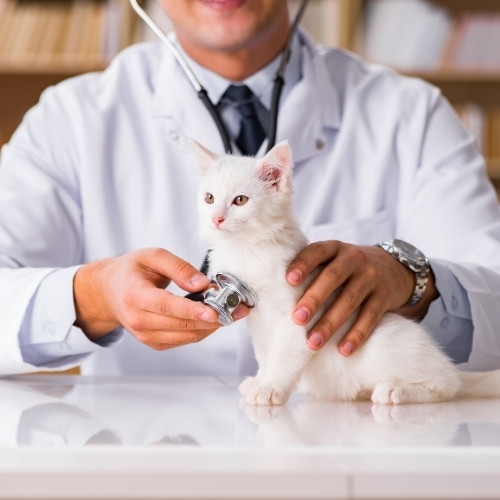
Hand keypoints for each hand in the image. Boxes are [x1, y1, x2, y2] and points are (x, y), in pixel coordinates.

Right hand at [73, 248, 248, 349]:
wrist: (108, 293)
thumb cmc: (131, 271)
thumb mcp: (152, 256)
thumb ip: (178, 267)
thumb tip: (203, 283)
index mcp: (135, 296)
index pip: (167, 307)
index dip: (192, 311)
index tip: (214, 312)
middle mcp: (139, 320)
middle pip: (182, 325)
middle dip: (214, 318)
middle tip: (238, 307)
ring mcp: (146, 336)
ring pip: (188, 336)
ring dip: (214, 326)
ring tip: (234, 311)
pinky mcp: (155, 343)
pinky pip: (185, 339)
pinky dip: (203, 330)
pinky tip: (215, 317)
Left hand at [286, 240, 436, 355]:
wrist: (394, 268)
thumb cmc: (347, 268)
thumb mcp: (333, 259)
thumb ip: (311, 269)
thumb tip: (272, 292)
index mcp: (335, 248)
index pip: (317, 251)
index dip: (303, 263)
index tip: (288, 279)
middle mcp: (354, 259)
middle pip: (332, 277)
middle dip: (314, 299)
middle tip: (296, 319)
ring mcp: (371, 277)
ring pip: (350, 300)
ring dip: (331, 323)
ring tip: (313, 342)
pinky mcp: (385, 296)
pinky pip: (371, 317)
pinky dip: (357, 334)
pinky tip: (344, 350)